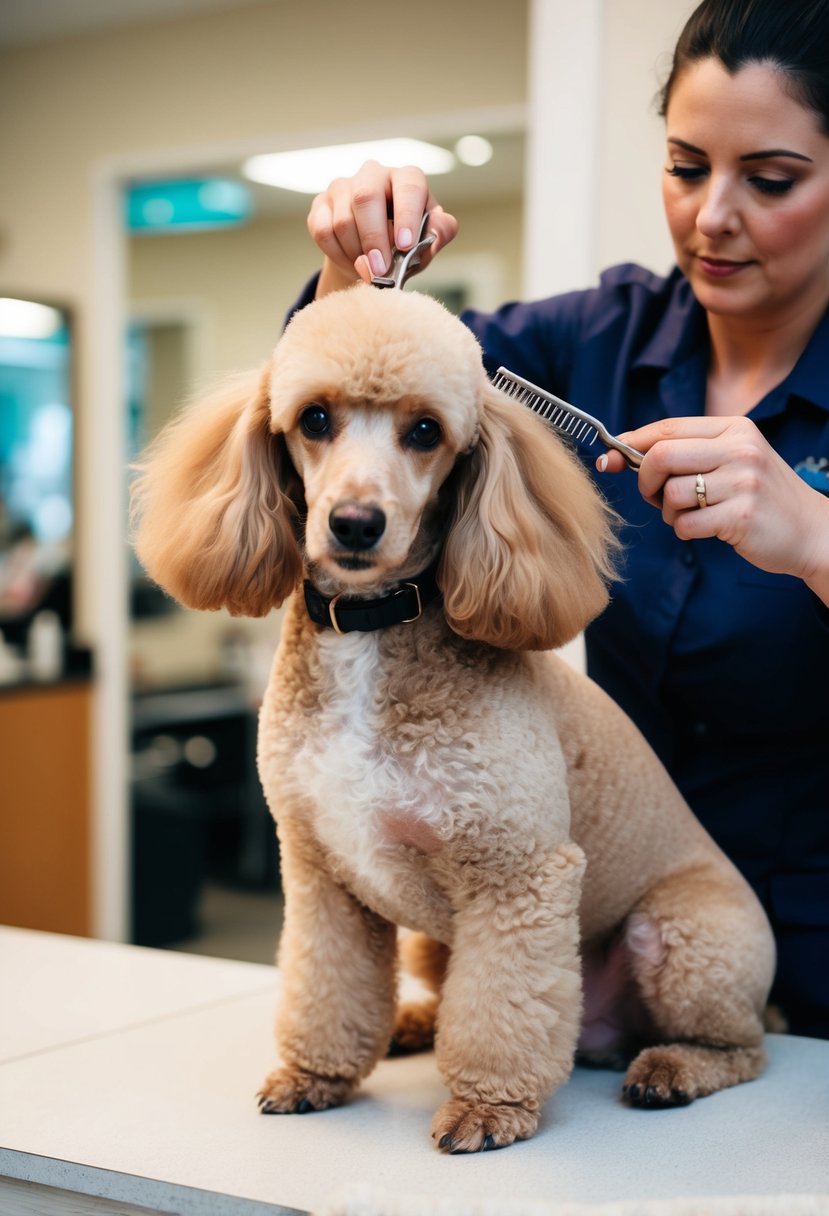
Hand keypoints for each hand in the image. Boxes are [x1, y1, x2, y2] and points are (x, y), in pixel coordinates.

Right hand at [307, 160, 457, 295]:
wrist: (373, 251)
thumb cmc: (405, 241)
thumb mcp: (428, 238)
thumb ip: (440, 233)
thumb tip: (437, 232)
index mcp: (406, 178)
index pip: (408, 187)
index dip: (406, 216)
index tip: (405, 245)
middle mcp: (374, 174)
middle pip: (366, 198)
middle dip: (373, 239)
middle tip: (380, 269)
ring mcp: (343, 186)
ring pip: (343, 220)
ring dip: (356, 253)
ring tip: (368, 269)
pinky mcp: (320, 204)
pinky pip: (323, 231)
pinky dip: (337, 254)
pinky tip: (351, 261)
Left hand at [598, 416, 828, 596]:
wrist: (812, 530)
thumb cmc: (760, 497)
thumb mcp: (733, 460)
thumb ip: (688, 453)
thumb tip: (622, 453)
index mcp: (734, 428)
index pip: (668, 428)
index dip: (631, 443)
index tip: (610, 458)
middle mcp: (740, 449)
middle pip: (661, 456)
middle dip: (645, 480)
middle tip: (653, 496)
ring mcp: (743, 482)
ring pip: (671, 494)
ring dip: (668, 512)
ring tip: (691, 515)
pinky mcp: (742, 515)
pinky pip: (686, 524)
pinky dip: (685, 531)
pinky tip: (706, 529)